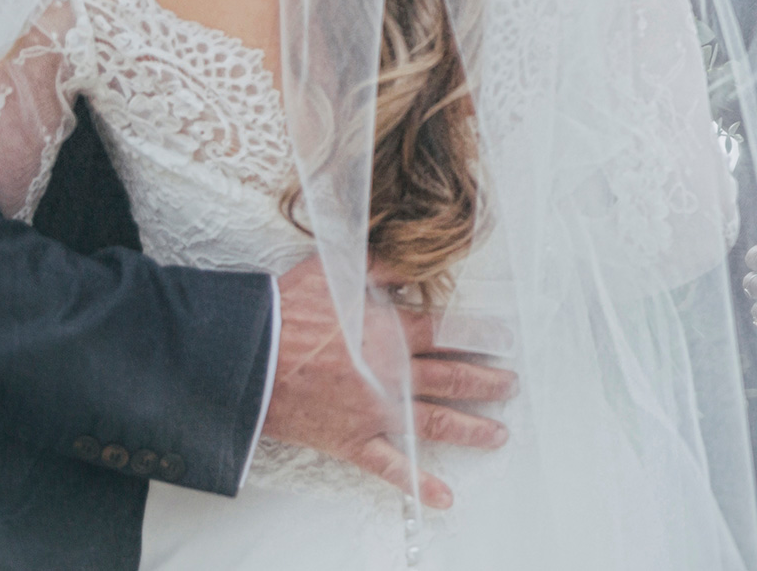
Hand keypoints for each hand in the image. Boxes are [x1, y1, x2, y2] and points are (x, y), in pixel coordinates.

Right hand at [262, 257, 516, 509]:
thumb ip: (381, 267)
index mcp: (391, 333)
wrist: (246, 357)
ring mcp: (375, 411)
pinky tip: (445, 496)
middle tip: (510, 386)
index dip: (481, 335)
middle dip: (486, 382)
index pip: (449, 333)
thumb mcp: (337, 272)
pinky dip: (419, 483)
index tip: (504, 340)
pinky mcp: (352, 440)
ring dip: (471, 428)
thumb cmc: (286, 312)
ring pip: (435, 420)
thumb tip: (412, 260)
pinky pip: (391, 466)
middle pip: (453, 377)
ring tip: (499, 434)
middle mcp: (393, 374)